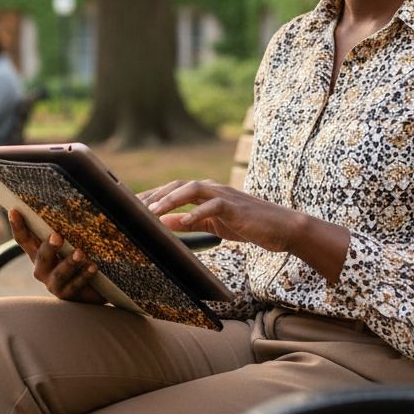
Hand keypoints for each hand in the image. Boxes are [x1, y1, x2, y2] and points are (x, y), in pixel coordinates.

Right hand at [8, 210, 104, 304]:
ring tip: (80, 253)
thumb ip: (68, 228)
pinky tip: (92, 267)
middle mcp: (43, 269)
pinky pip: (76, 285)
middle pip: (41, 257)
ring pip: (59, 274)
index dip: (18, 226)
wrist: (94, 289)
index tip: (15, 210)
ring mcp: (54, 284)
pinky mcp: (68, 296)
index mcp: (39, 253)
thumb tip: (74, 200)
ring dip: (69, 263)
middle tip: (57, 236)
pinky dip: (84, 275)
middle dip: (49, 247)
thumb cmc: (79, 259)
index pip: (24, 239)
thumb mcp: (71, 242)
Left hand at [142, 180, 351, 282]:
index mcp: (206, 193)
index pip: (173, 190)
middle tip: (134, 208)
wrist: (281, 228)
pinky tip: (184, 222)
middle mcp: (213, 189)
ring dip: (171, 199)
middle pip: (178, 185)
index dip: (152, 196)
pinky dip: (198, 213)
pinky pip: (213, 207)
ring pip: (192, 189)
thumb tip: (164, 221)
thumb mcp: (213, 225)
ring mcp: (224, 196)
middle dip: (155, 195)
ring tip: (153, 212)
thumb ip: (190, 222)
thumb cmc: (247, 225)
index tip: (131, 207)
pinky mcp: (236, 207)